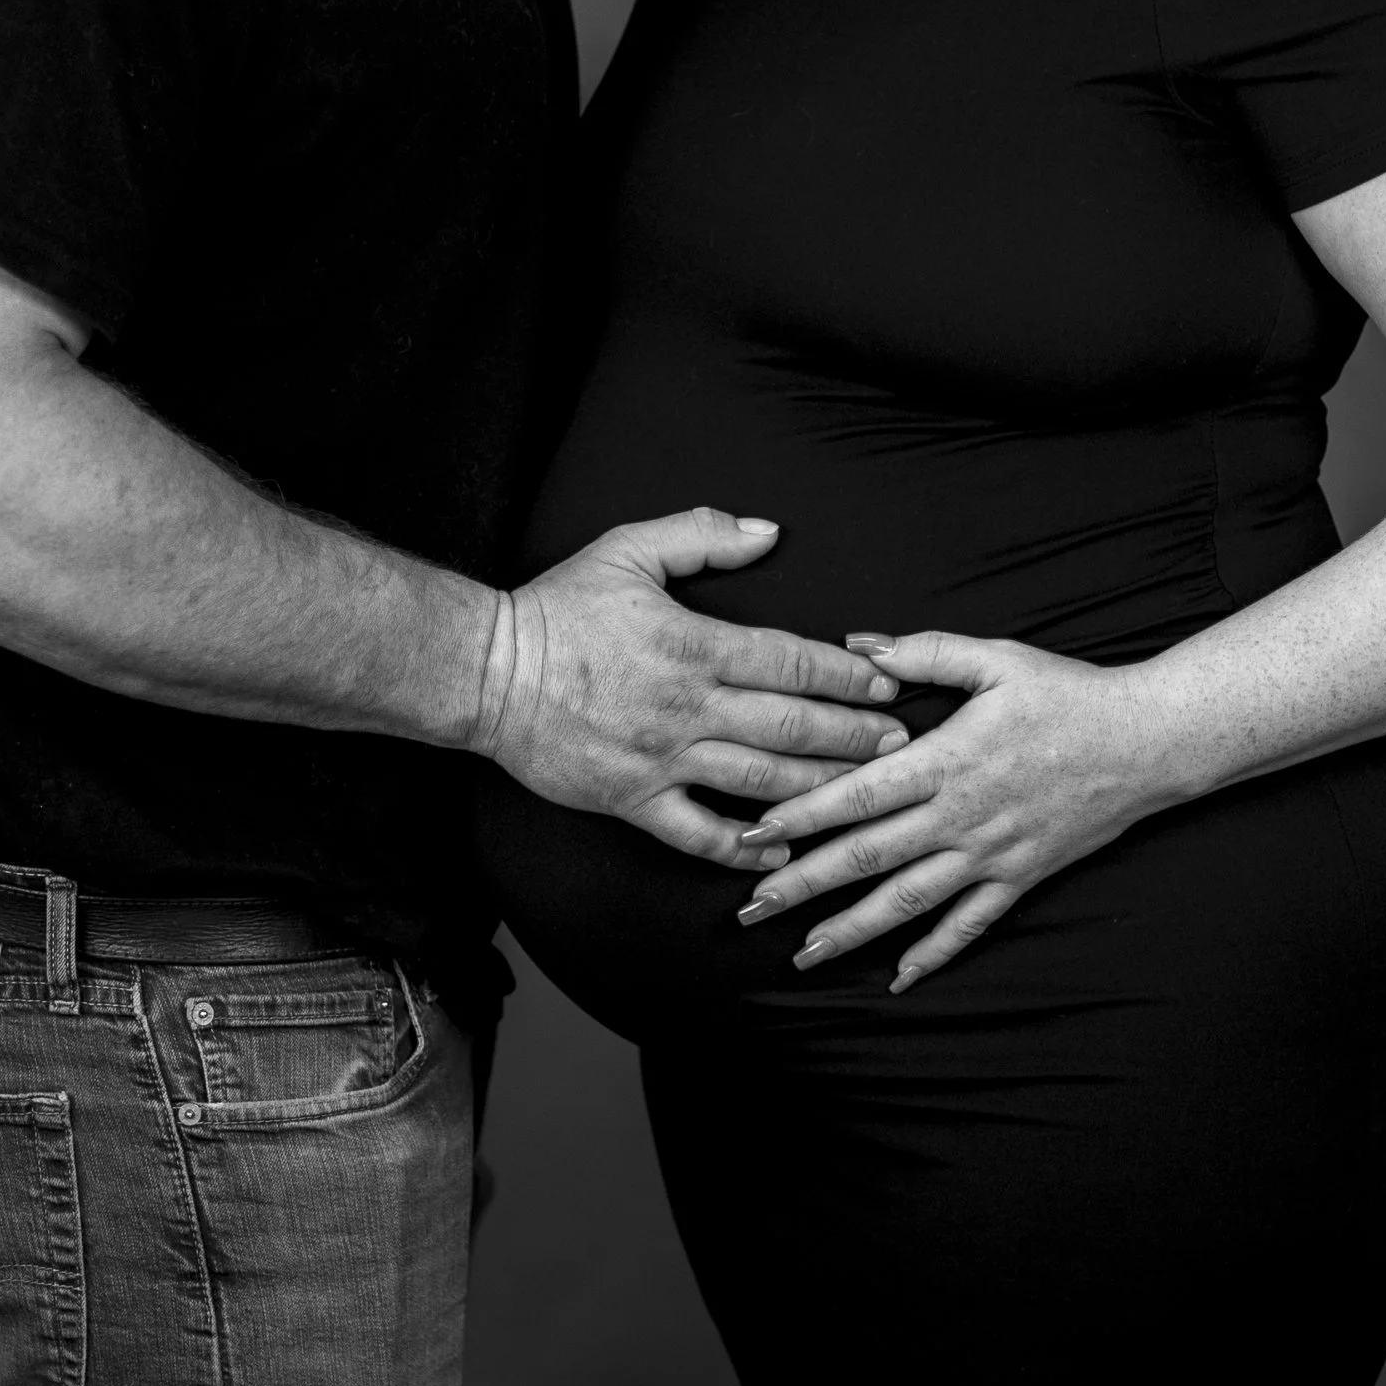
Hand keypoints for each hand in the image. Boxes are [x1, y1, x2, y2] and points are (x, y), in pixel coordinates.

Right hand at [476, 512, 908, 871]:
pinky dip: (744, 847)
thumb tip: (769, 531)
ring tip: (866, 792)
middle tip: (900, 743)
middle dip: (853, 735)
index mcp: (692, 644)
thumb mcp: (627, 548)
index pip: (790, 661)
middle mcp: (686, 706)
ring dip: (819, 788)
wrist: (485, 672)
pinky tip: (783, 853)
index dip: (845, 674)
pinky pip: (698, 833)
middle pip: (791, 725)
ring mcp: (661, 759)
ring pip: (759, 780)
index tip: (885, 683)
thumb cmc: (559, 608)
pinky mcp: (632, 800)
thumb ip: (701, 534)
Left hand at [732, 630, 1190, 987]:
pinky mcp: (1020, 877)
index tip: (754, 834)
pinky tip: (899, 979)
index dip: (802, 816)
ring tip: (803, 954)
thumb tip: (860, 646)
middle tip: (750, 910)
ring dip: (852, 930)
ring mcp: (991, 854)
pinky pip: (970, 926)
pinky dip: (933, 955)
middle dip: (804, 885)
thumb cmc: (1069, 693)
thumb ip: (924, 652)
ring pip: (908, 902)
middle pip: (868, 857)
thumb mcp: (996, 658)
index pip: (858, 794)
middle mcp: (961, 816)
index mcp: (948, 758)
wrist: (1149, 741)